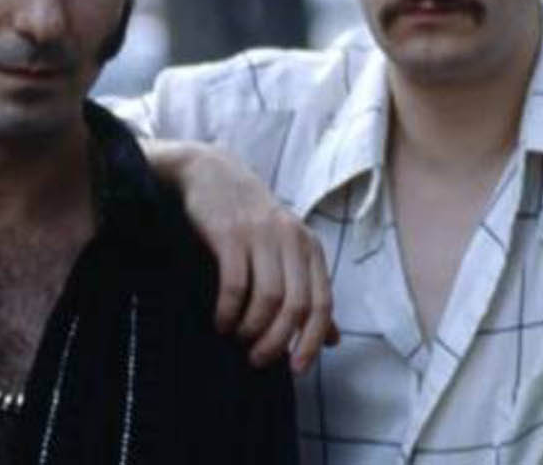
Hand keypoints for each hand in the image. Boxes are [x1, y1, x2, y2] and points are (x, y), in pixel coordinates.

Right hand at [147, 139, 338, 372]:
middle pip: (296, 306)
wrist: (210, 173)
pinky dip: (228, 311)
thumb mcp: (285, 249)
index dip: (311, 341)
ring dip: (251, 329)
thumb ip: (308, 291)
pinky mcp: (230, 233)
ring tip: (237, 338)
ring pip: (268, 298)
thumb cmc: (248, 219)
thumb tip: (332, 339)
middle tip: (257, 359)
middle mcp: (290, 239)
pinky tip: (220, 321)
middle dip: (278, 342)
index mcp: (309, 246)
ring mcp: (260, 234)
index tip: (296, 370)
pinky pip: (235, 284)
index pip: (322, 304)